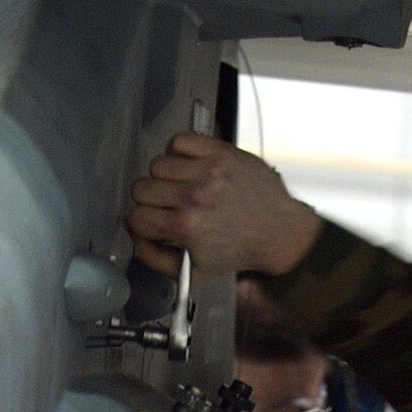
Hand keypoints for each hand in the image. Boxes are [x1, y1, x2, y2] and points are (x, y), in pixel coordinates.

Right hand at [128, 134, 321, 278]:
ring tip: (181, 187)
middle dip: (149, 200)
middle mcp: (195, 197)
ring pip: (157, 164)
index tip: (150, 222)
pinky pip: (179, 141)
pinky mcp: (221, 152)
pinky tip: (190, 167)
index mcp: (186, 228)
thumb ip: (156, 258)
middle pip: (141, 188)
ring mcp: (209, 171)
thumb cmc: (238, 251)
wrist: (277, 231)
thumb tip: (135, 238)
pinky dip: (179, 152)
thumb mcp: (194, 271)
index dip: (140, 222)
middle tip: (165, 206)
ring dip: (164, 177)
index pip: (136, 216)